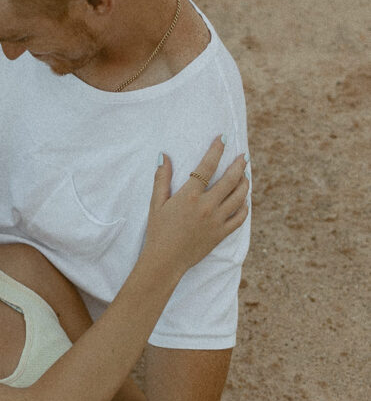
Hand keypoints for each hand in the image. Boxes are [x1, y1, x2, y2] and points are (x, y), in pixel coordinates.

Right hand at [146, 136, 248, 274]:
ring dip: (245, 183)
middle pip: (230, 180)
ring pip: (239, 197)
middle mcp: (206, 206)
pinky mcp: (221, 234)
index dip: (216, 150)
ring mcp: (217, 220)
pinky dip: (244, 207)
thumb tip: (165, 156)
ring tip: (245, 175)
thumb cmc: (157, 232)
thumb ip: (162, 179)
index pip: (207, 167)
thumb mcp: (156, 203)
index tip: (223, 139)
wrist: (165, 261)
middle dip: (239, 165)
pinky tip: (244, 201)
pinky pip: (240, 217)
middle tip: (243, 157)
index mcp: (189, 196)